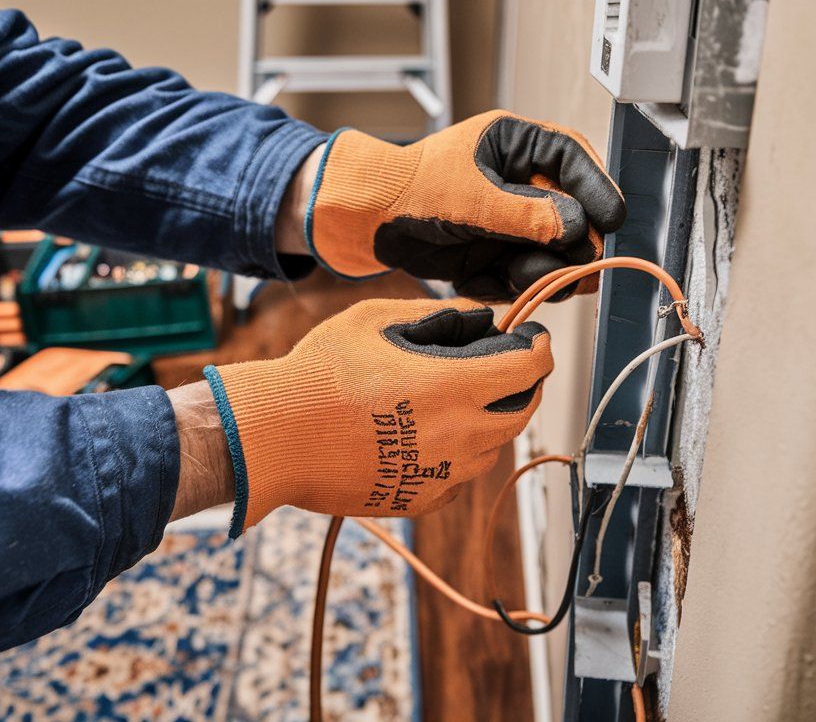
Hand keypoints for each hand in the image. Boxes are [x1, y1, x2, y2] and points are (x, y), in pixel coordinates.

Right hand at [201, 298, 552, 535]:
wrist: (276, 437)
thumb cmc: (321, 373)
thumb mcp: (377, 320)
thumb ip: (439, 316)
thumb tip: (480, 315)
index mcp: (457, 388)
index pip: (530, 368)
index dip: (538, 347)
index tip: (532, 337)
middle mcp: (460, 438)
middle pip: (522, 412)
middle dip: (522, 384)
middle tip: (504, 364)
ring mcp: (442, 475)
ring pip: (492, 448)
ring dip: (490, 421)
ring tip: (457, 398)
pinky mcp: (420, 499)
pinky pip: (458, 477)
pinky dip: (458, 454)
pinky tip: (426, 434)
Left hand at [300, 110, 625, 300]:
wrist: (366, 223)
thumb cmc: (409, 190)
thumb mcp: (470, 198)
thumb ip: (526, 214)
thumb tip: (576, 227)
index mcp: (516, 145)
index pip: (573, 158)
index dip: (597, 188)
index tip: (614, 219)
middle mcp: (520, 183)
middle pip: (572, 213)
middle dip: (572, 243)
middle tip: (575, 266)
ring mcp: (510, 221)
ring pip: (552, 251)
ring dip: (543, 270)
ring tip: (517, 275)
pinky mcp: (498, 254)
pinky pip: (524, 275)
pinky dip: (511, 284)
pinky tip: (482, 278)